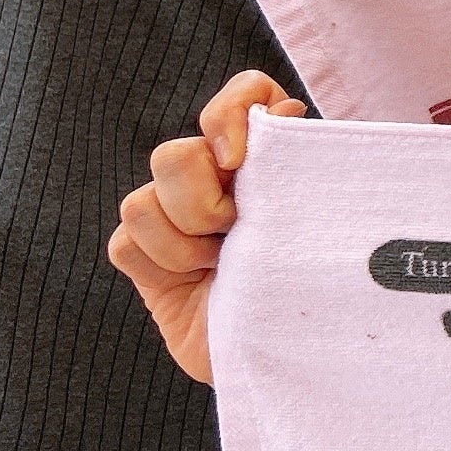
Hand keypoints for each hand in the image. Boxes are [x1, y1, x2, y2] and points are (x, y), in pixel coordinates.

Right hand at [105, 70, 302, 383]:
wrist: (299, 354)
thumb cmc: (321, 284)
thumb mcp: (325, 219)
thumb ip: (304, 161)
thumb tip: (285, 112)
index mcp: (269, 158)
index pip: (246, 95)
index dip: (233, 112)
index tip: (240, 158)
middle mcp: (218, 179)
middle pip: (175, 154)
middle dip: (204, 203)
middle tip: (237, 234)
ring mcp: (176, 217)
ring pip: (143, 201)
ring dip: (185, 243)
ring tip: (223, 266)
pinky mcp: (144, 258)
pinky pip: (125, 242)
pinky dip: (161, 264)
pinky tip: (196, 282)